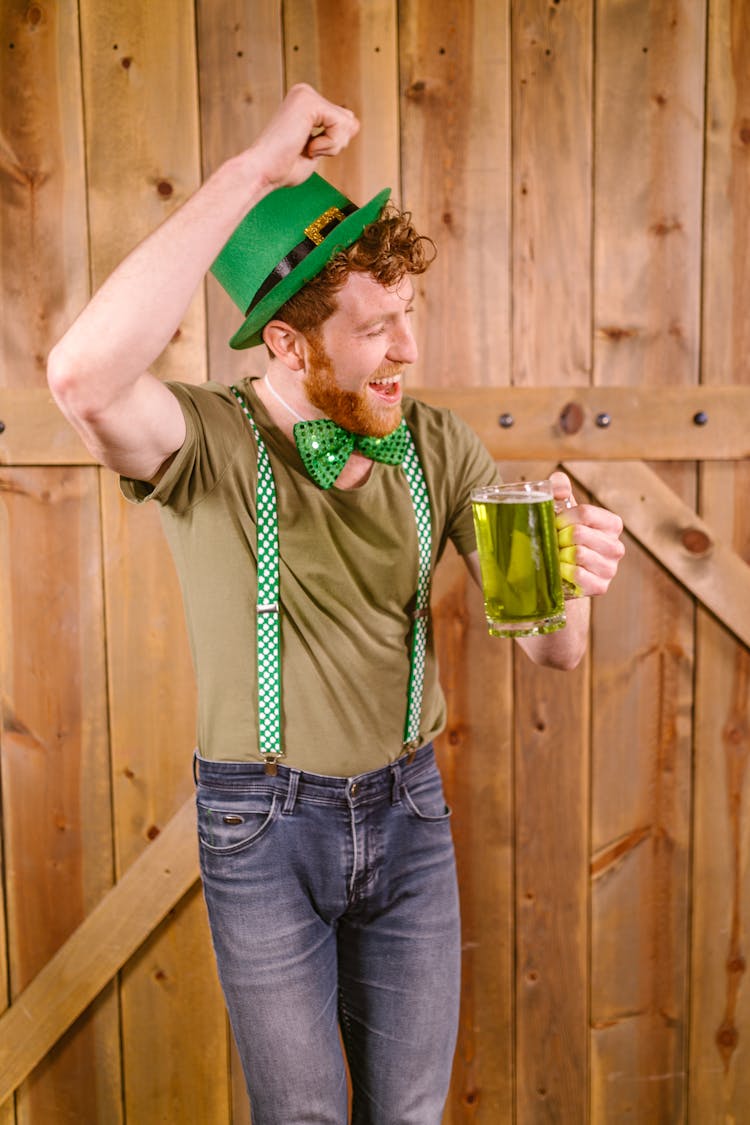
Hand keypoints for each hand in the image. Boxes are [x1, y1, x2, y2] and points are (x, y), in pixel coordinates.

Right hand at [249, 83, 359, 190]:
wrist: (262, 172)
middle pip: (349, 120)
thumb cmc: (282, 168)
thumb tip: (354, 121)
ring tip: (305, 148)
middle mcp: (305, 93)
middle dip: (335, 144)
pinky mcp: (309, 101)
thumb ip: (335, 135)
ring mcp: (306, 94)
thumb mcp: (317, 149)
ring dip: (331, 146)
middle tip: (306, 150)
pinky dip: (329, 144)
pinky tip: (307, 146)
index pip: (344, 121)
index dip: (333, 144)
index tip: (306, 149)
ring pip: (347, 122)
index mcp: (306, 103)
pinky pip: (341, 125)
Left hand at [549, 471, 624, 597]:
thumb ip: (559, 487)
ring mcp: (610, 569)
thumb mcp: (559, 507)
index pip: (585, 513)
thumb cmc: (559, 534)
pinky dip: (562, 571)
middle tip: (554, 542)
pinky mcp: (600, 587)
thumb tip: (561, 487)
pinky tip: (560, 571)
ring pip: (578, 554)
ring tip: (556, 556)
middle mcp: (616, 547)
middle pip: (579, 533)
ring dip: (559, 554)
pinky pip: (577, 575)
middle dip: (559, 537)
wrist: (556, 571)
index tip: (554, 524)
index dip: (563, 517)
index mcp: (612, 524)